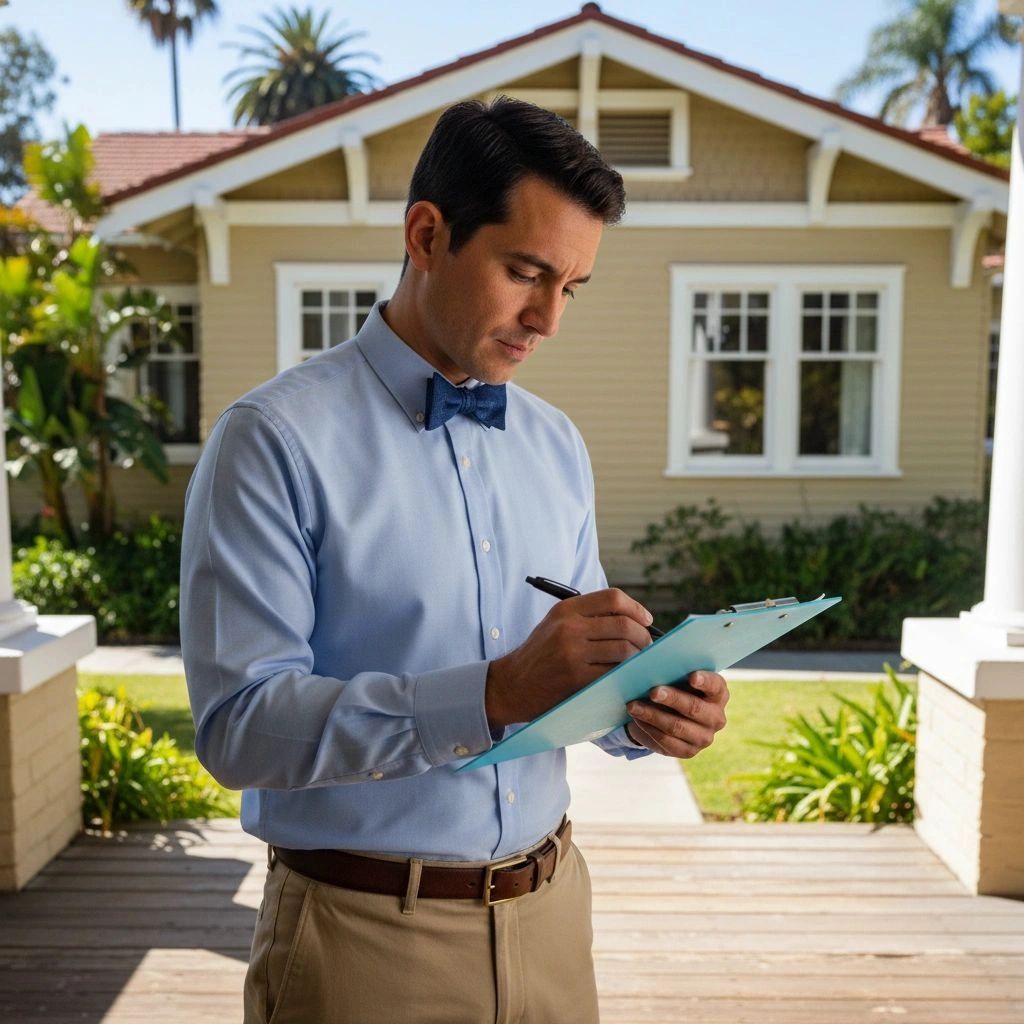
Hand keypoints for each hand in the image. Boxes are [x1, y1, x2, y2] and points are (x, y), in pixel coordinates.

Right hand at [486, 588, 653, 727]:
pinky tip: (627, 676)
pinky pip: (614, 672)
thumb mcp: (556, 624)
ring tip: (639, 662)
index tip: (646, 620)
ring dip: (639, 657)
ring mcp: (572, 653)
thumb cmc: (541, 654)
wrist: (512, 684)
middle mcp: (569, 627)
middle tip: (648, 646)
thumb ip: (588, 616)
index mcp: (566, 609)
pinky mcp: (575, 677)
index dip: (636, 608)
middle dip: (644, 636)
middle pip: (624, 625)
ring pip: (624, 650)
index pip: (613, 598)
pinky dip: (627, 674)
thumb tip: (632, 617)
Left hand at [624, 670, 728, 757]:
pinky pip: (666, 741)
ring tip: (633, 706)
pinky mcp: (688, 751)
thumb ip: (672, 673)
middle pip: (694, 707)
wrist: (669, 714)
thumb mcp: (677, 678)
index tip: (691, 676)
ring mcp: (704, 737)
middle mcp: (716, 717)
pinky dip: (649, 729)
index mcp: (718, 694)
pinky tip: (636, 720)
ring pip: (677, 726)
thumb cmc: (674, 687)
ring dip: (652, 715)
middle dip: (672, 698)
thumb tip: (653, 669)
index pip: (715, 686)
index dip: (704, 681)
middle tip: (652, 691)